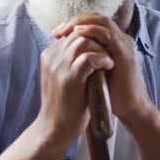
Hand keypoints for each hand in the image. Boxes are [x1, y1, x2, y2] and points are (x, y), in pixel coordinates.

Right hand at [36, 30, 113, 147]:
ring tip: (109, 58)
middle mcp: (52, 57)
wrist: (56, 128)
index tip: (104, 45)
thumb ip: (71, 59)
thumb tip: (89, 43)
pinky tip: (109, 66)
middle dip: (98, 38)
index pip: (72, 31)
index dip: (91, 35)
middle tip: (110, 49)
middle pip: (78, 32)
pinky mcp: (70, 78)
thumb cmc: (65, 102)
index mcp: (50, 55)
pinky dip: (102, 59)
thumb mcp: (64, 75)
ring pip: (83, 41)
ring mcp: (59, 67)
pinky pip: (89, 58)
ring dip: (101, 47)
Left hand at [53, 14, 153, 124]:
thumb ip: (87, 58)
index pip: (95, 23)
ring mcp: (125, 45)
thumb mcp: (95, 71)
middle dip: (75, 20)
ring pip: (103, 22)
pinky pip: (108, 35)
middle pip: (98, 18)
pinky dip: (91, 31)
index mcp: (115, 43)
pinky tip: (77, 33)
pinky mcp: (125, 53)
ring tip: (64, 29)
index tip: (57, 32)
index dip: (75, 23)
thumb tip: (64, 52)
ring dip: (81, 23)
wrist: (130, 109)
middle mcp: (122, 40)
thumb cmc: (111, 94)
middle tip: (58, 29)